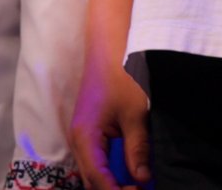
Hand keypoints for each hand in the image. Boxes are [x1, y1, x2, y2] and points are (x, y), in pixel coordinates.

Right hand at [65, 50, 151, 189]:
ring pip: (95, 171)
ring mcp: (84, 137)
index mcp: (85, 138)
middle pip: (92, 180)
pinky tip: (132, 172)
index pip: (98, 179)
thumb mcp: (136, 113)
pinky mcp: (92, 131)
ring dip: (113, 181)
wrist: (111, 46)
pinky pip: (99, 159)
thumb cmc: (123, 74)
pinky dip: (113, 169)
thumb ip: (137, 148)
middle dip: (114, 189)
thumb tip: (142, 178)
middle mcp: (79, 141)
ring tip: (137, 186)